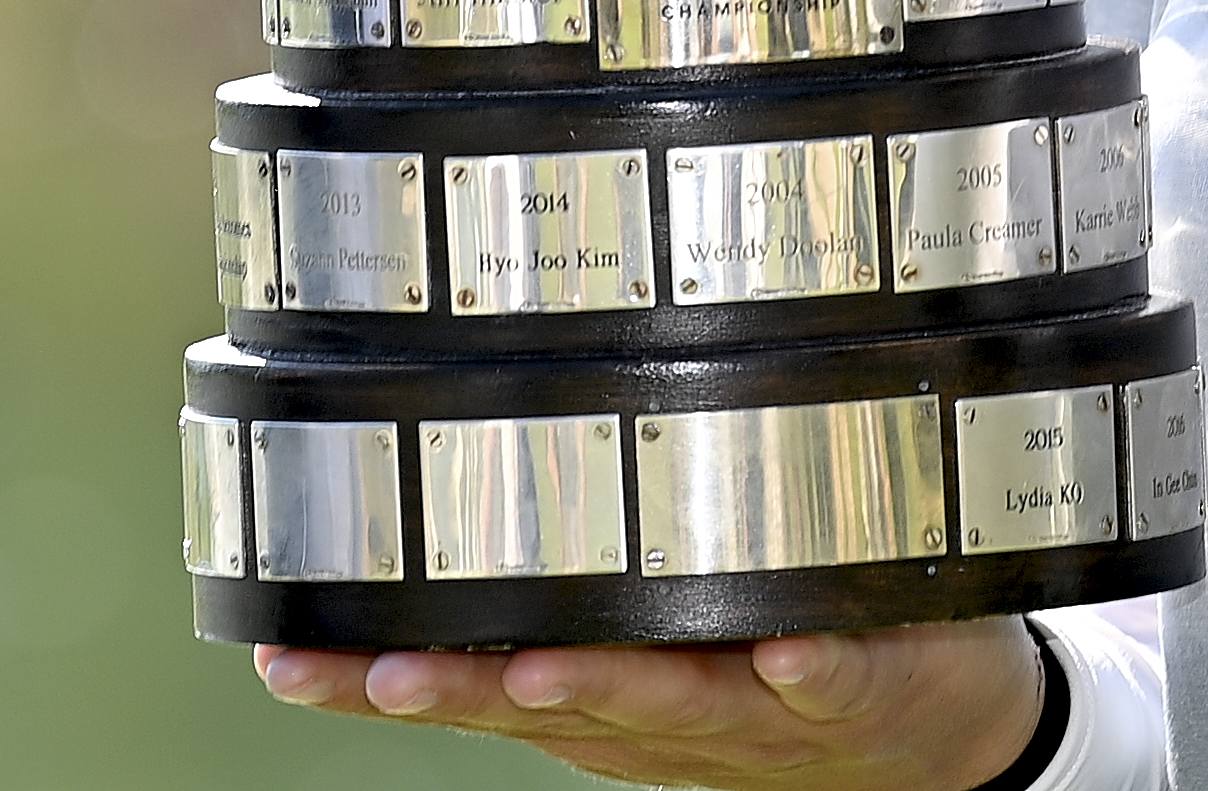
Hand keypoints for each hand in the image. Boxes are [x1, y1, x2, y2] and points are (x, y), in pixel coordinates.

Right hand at [256, 622, 1045, 783]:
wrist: (925, 739)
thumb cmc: (757, 661)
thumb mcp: (638, 639)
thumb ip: (550, 587)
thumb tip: (427, 467)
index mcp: (590, 686)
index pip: (464, 678)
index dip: (369, 675)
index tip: (283, 653)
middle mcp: (652, 707)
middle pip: (544, 697)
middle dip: (462, 688)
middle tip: (387, 672)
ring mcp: (752, 699)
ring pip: (668, 695)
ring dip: (606, 684)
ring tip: (544, 667)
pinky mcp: (855, 679)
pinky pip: (829, 672)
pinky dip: (805, 662)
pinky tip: (786, 645)